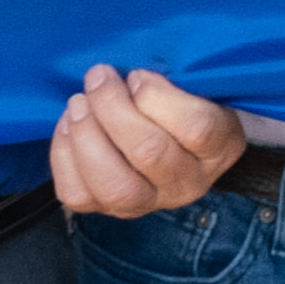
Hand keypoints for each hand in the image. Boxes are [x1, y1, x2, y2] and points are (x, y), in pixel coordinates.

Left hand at [49, 63, 242, 219]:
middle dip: (113, 107)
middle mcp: (188, 183)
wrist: (173, 143)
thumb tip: (129, 78)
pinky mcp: (108, 209)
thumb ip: (174, 80)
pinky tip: (68, 127)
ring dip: (86, 136)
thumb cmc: (184, 103)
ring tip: (78, 103)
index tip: (137, 74)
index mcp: (219, 147)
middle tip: (98, 77)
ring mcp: (148, 203)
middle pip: (149, 152)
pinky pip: (78, 194)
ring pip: (114, 184)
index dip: (158, 96)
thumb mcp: (197, 88)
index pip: (197, 129)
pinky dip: (64, 157)